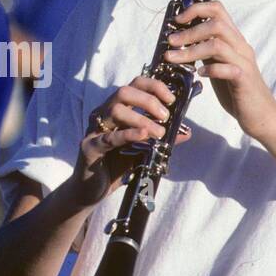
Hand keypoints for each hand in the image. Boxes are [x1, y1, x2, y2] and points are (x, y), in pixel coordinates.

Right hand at [68, 76, 192, 208]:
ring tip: (159, 133)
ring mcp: (94, 129)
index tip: (171, 99)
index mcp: (116, 110)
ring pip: (116, 110)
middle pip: (124, 92)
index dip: (154, 86)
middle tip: (165, 116)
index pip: (134, 85)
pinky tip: (143, 135)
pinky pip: (108, 138)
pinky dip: (128, 134)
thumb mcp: (143, 149)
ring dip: (141, 119)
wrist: (92, 190)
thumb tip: (186, 132)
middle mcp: (103, 114)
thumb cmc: (116, 165)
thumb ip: (161, 139)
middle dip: (148, 100)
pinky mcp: (89, 147)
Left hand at [164, 0, 275, 141]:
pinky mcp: (244, 80)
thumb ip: (206, 51)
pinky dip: (210, 69)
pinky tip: (199, 75)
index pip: (218, 10)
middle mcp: (240, 47)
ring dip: (191, 50)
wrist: (260, 114)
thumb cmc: (236, 90)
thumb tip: (182, 40)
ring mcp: (244, 62)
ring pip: (217, 45)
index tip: (178, 20)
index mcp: (234, 40)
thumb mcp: (218, 64)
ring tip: (173, 58)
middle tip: (170, 42)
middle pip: (216, 24)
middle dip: (189, 31)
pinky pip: (227, 68)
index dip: (196, 9)